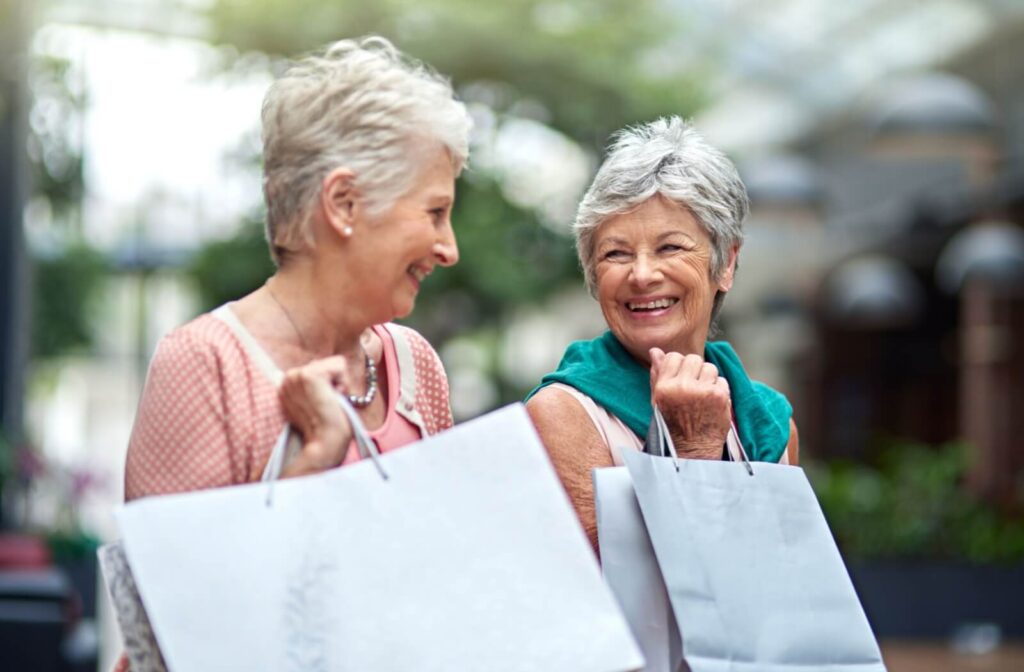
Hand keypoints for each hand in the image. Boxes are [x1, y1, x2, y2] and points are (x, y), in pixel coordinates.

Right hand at [278, 356, 354, 475]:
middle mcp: (288, 377)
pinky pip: (340, 365)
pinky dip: (344, 383)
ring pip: (334, 364)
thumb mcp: (310, 406)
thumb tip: (308, 365)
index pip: (318, 369)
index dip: (326, 387)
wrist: (324, 441)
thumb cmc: (322, 429)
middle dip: (333, 383)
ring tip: (330, 403)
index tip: (320, 406)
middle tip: (327, 405)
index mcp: (286, 384)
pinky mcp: (310, 375)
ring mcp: (297, 375)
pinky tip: (335, 399)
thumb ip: (308, 388)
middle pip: (326, 364)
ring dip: (339, 384)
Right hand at [649, 347, 730, 459]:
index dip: (679, 366)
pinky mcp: (719, 397)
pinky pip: (722, 380)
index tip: (681, 378)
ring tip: (702, 395)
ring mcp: (702, 391)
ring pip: (710, 367)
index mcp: (664, 387)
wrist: (692, 451)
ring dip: (708, 378)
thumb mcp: (658, 400)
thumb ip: (657, 374)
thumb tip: (655, 351)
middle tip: (693, 387)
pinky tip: (711, 403)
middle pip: (694, 359)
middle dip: (695, 370)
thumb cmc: (672, 425)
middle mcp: (682, 387)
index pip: (674, 357)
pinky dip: (719, 389)